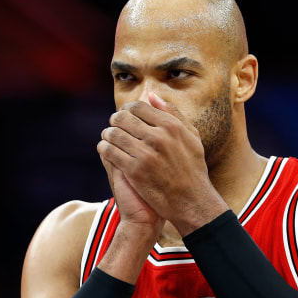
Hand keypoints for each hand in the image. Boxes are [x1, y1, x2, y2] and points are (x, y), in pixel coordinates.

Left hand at [97, 92, 228, 234]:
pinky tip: (106, 150)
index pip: (138, 107)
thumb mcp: (191, 136)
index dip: (127, 109)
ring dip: (108, 134)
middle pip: (123, 118)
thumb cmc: (192, 168)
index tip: (125, 115)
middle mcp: (158, 137)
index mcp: (171, 126)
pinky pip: (109, 152)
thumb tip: (151, 96)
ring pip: (113, 134)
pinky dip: (104, 148)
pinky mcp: (134, 171)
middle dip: (115, 120)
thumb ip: (172, 113)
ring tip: (109, 137)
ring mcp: (145, 154)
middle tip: (114, 125)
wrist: (191, 201)